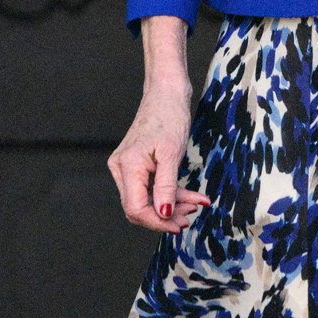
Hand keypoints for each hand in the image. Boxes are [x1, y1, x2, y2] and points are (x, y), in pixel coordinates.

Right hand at [108, 83, 209, 235]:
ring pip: (147, 199)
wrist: (166, 92)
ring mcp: (126, 166)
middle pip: (140, 207)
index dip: (157, 223)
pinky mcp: (135, 164)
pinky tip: (190, 196)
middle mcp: (121, 168)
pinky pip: (150, 187)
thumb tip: (164, 215)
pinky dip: (170, 193)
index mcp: (127, 165)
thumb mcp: (172, 153)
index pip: (136, 209)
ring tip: (196, 203)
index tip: (180, 226)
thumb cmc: (169, 116)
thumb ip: (166, 186)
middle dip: (167, 215)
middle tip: (192, 214)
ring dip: (172, 205)